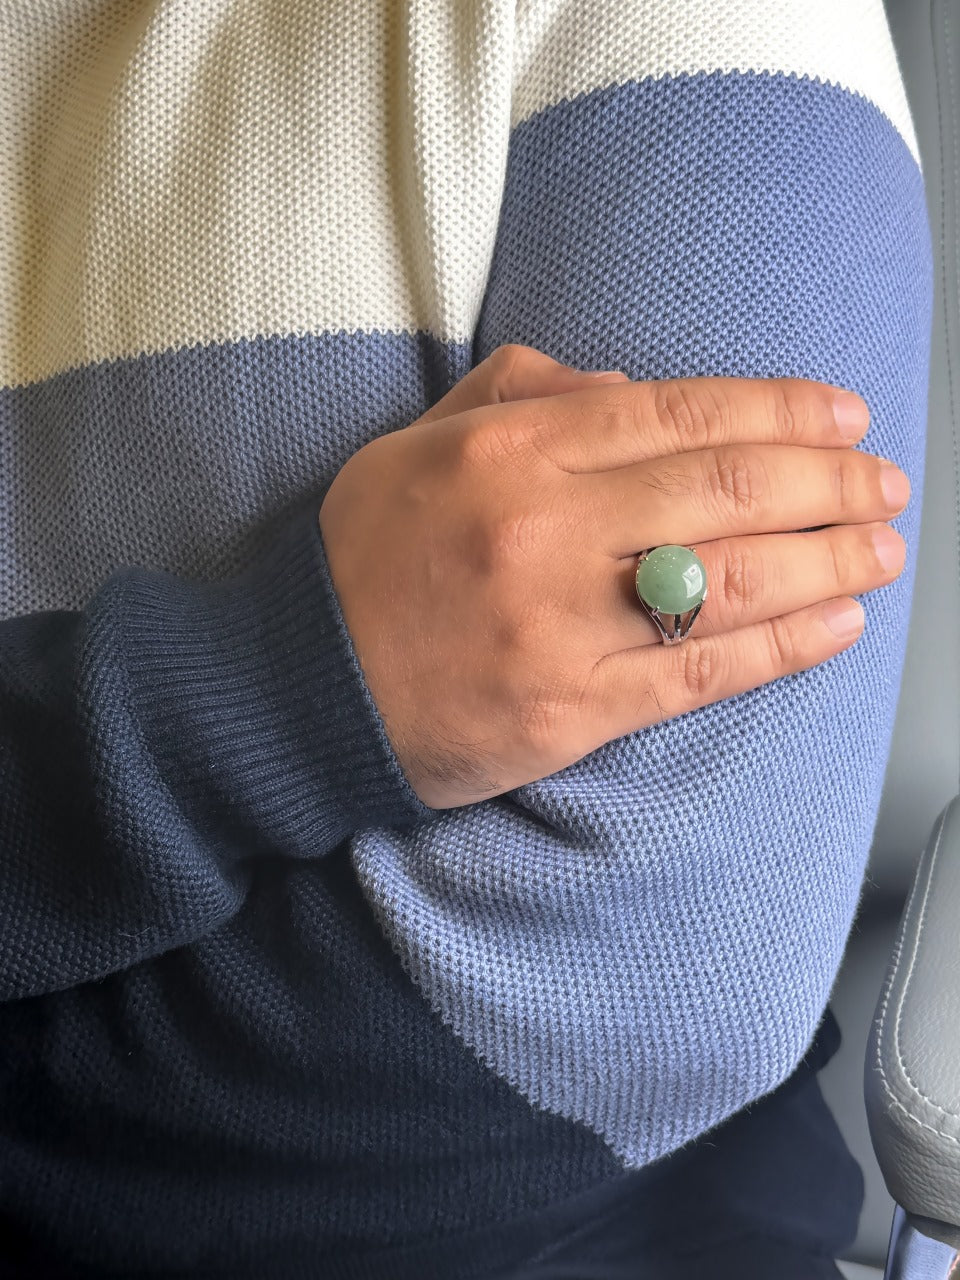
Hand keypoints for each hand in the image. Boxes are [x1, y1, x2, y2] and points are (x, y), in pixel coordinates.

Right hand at [318, 345, 908, 808]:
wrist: (300, 688)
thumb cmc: (364, 559)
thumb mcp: (417, 444)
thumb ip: (522, 393)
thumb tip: (629, 386)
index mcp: (508, 452)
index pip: (677, 413)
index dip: (778, 409)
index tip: (841, 413)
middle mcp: (545, 530)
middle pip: (725, 490)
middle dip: (827, 479)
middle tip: (883, 480)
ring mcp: (562, 625)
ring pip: (730, 580)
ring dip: (828, 558)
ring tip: (883, 546)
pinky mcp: (572, 710)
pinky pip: (699, 672)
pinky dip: (782, 645)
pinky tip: (838, 624)